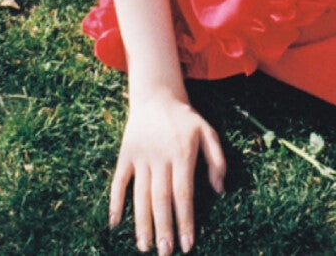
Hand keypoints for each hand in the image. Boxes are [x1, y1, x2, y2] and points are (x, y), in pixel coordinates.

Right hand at [110, 89, 226, 253]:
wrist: (156, 96)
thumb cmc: (184, 119)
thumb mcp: (207, 132)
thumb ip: (217, 160)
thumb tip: (220, 190)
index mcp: (182, 153)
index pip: (183, 194)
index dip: (185, 220)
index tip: (188, 245)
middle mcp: (160, 157)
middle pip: (161, 199)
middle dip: (163, 228)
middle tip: (165, 252)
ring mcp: (141, 156)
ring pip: (140, 194)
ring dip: (142, 222)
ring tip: (144, 247)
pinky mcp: (125, 155)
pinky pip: (118, 181)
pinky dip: (115, 202)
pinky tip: (115, 224)